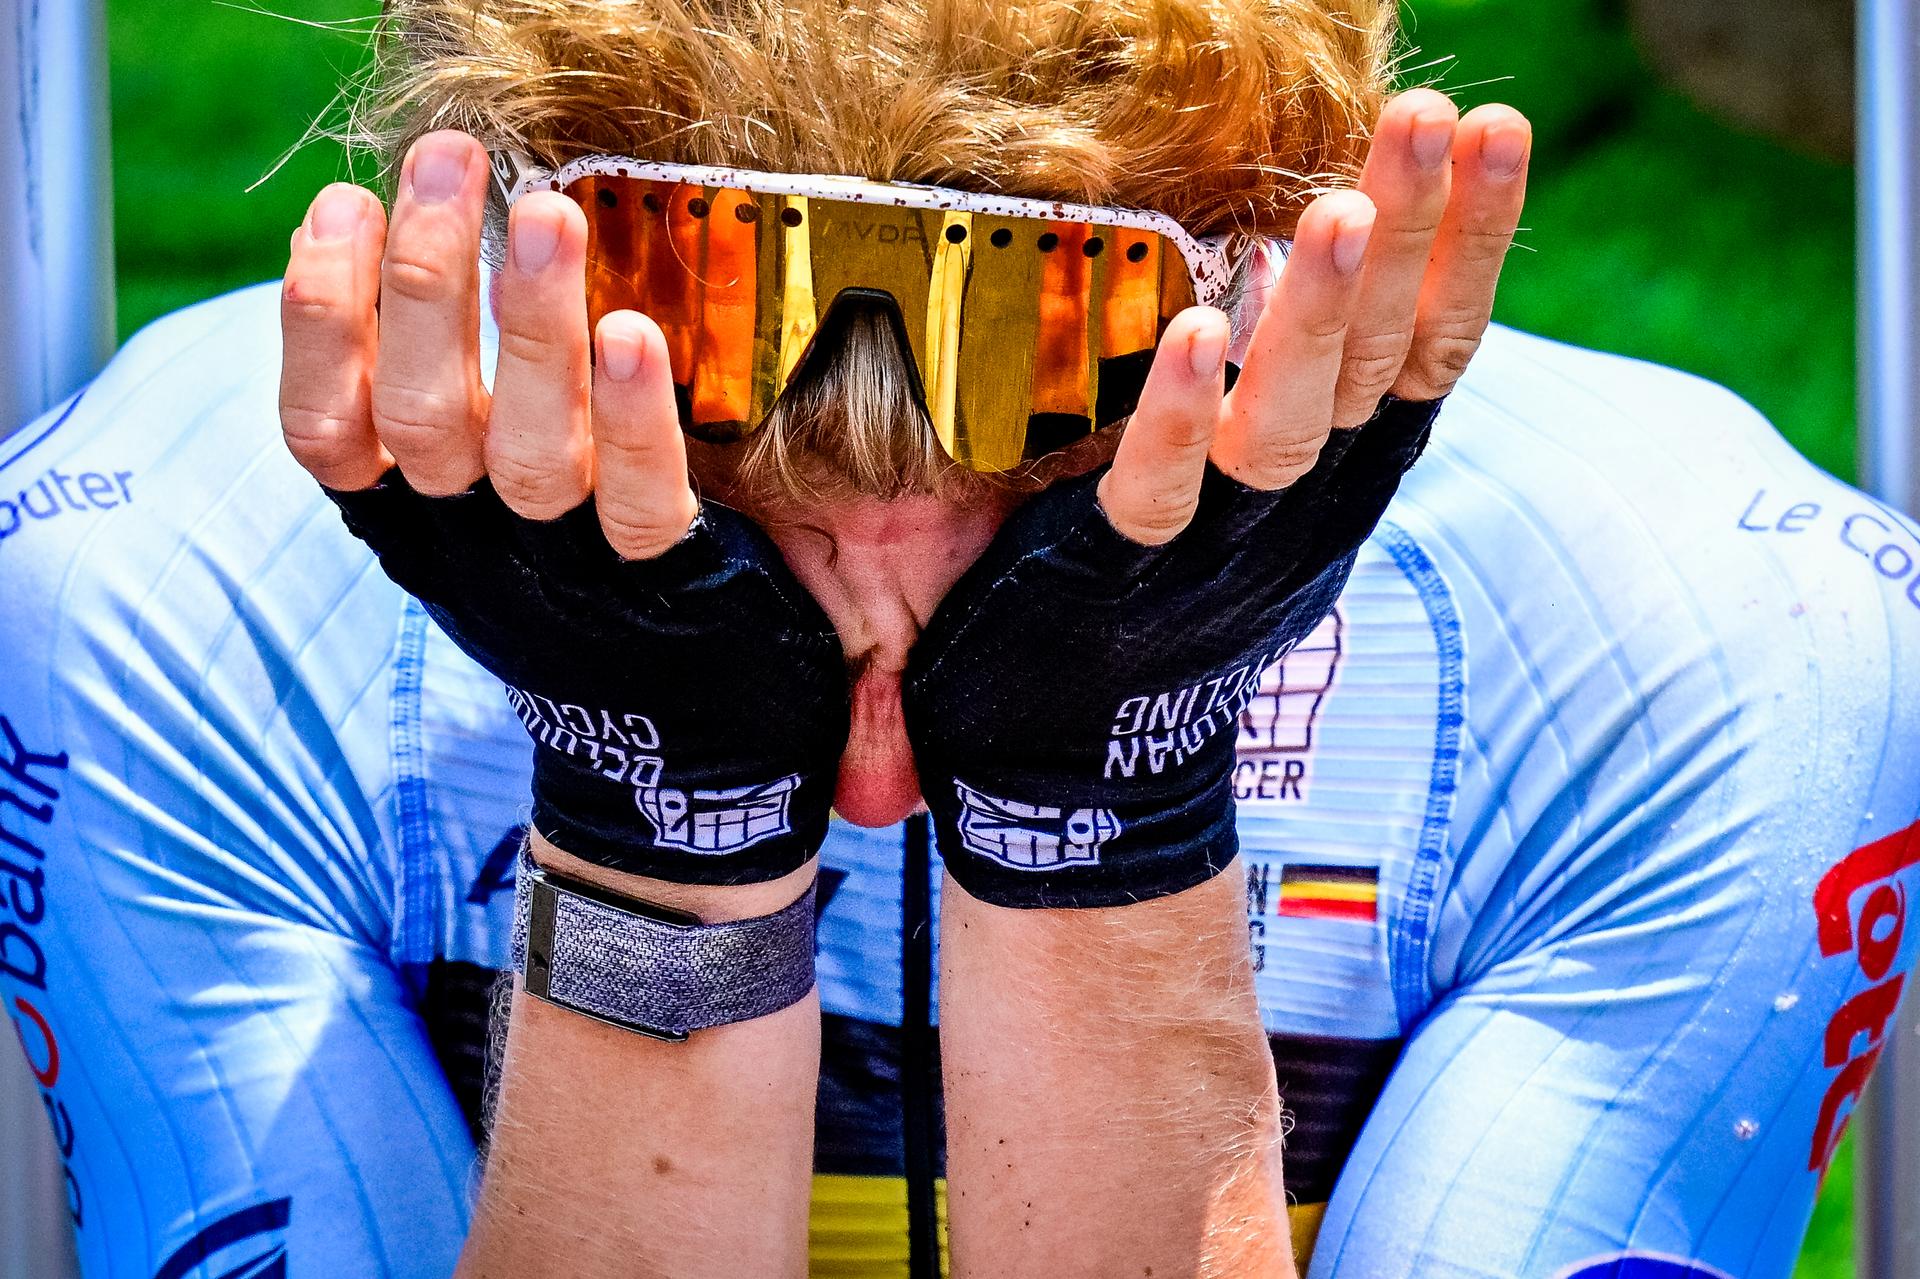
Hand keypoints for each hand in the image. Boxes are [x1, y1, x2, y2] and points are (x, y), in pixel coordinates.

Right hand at [278, 131, 849, 883]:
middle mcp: (472, 545)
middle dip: (423, 280)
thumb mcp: (488, 529)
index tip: (338, 208)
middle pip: (418, 411)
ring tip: (544, 215)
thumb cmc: (583, 612)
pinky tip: (630, 331)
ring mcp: (564, 570)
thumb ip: (452, 423)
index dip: (316, 320)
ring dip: (525, 327)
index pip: (325, 426)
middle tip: (448, 162)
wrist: (673, 775)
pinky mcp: (661, 588)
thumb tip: (419, 266)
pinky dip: (633, 419)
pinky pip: (637, 501)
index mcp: (415, 525)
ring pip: (521, 447)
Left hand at [903, 92, 1528, 908]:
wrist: (1090, 775)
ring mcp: (1223, 543)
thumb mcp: (1260, 503)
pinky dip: (1180, 416)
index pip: (1430, 345)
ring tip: (1342, 208)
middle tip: (1439, 117)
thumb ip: (1293, 399)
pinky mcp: (1127, 572)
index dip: (1469, 243)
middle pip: (1380, 358)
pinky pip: (1161, 489)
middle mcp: (1306, 503)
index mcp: (1343, 474)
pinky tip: (1198, 331)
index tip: (1495, 133)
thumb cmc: (1168, 612)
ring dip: (1320, 315)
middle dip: (1415, 235)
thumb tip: (1315, 265)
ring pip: (1290, 420)